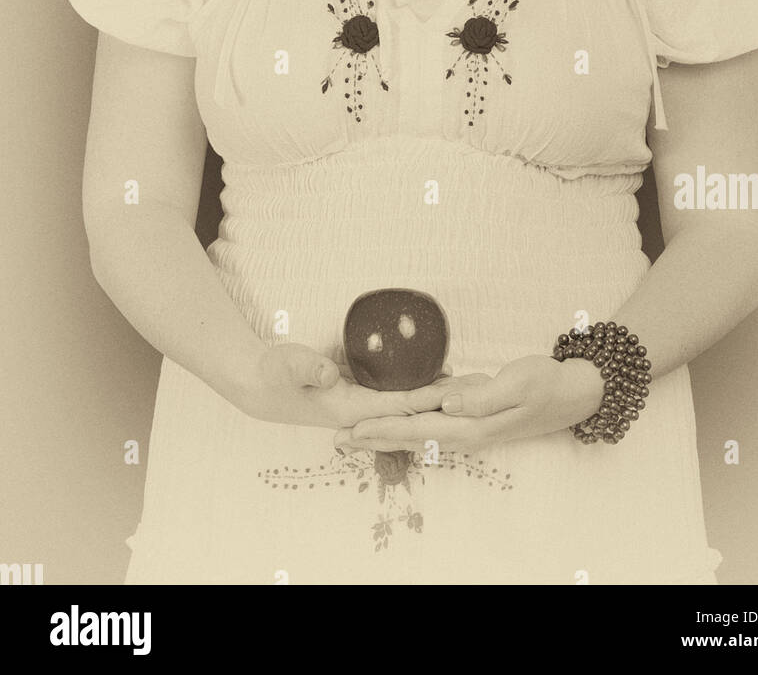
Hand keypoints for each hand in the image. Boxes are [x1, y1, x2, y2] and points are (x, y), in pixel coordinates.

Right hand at [234, 341, 453, 429]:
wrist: (257, 386)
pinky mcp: (359, 394)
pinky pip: (397, 395)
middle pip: (413, 409)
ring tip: (471, 384)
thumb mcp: (288, 365)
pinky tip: (437, 378)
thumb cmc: (273, 373)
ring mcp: (361, 405)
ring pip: (408, 404)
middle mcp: (361, 411)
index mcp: (350, 408)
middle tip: (482, 387)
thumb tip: (331, 375)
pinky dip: (419, 389)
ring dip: (438, 397)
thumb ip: (308, 367)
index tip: (461, 390)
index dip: (431, 397)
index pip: (401, 404)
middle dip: (446, 401)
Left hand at [333, 354, 604, 455]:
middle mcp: (466, 433)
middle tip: (338, 440)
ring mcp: (470, 430)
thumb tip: (445, 403)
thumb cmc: (545, 384)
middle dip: (374, 438)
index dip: (382, 428)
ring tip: (357, 436)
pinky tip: (397, 423)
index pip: (416, 428)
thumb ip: (481, 396)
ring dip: (387, 435)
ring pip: (418, 434)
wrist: (573, 394)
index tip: (353, 430)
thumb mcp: (517, 383)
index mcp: (471, 425)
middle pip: (410, 437)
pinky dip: (409, 426)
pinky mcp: (474, 421)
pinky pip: (434, 426)